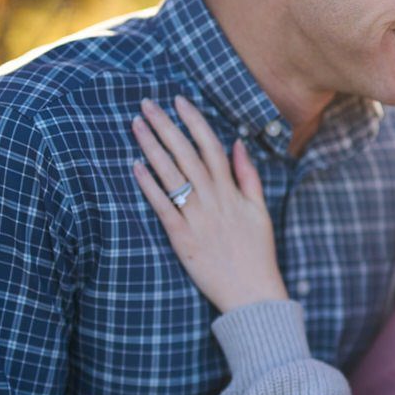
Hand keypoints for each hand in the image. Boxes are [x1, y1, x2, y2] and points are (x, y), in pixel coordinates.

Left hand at [132, 96, 287, 312]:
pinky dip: (149, 185)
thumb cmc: (258, 253)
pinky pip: (163, 206)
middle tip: (146, 103)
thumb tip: (237, 143)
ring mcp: (197, 218)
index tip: (178, 100)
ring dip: (152, 147)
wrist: (252, 293)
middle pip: (186, 153)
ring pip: (171, 174)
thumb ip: (248, 176)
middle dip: (165, 125)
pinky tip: (135, 166)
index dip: (194, 120)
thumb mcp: (260, 211)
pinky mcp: (182, 239)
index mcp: (232, 191)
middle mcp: (214, 199)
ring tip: (136, 125)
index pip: (211, 145)